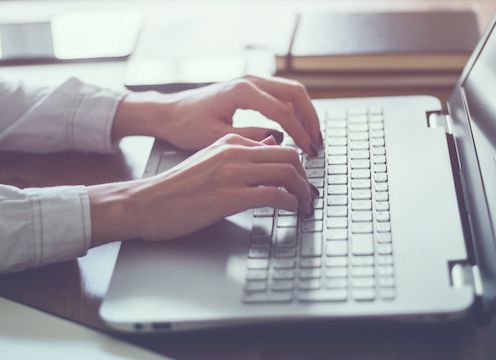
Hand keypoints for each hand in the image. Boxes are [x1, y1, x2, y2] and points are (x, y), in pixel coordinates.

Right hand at [88, 134, 317, 244]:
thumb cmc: (176, 187)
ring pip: (286, 173)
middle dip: (306, 178)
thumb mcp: (209, 160)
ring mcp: (232, 173)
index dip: (298, 166)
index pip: (279, 147)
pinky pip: (274, 195)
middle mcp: (234, 153)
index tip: (302, 182)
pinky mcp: (229, 197)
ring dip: (303, 192)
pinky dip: (290, 203)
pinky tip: (290, 211)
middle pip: (289, 156)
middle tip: (309, 195)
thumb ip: (240, 154)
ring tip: (304, 206)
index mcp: (230, 142)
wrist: (146, 203)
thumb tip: (270, 148)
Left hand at [112, 75, 322, 155]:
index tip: (308, 151)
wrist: (170, 112)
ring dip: (306, 114)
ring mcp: (252, 82)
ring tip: (312, 138)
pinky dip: (295, 111)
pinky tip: (298, 130)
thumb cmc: (186, 125)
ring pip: (292, 92)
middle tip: (317, 144)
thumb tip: (279, 142)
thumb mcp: (217, 138)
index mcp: (242, 92)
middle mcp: (250, 81)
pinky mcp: (251, 88)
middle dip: (310, 119)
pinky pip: (282, 95)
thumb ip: (250, 139)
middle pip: (295, 94)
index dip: (299, 133)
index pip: (282, 111)